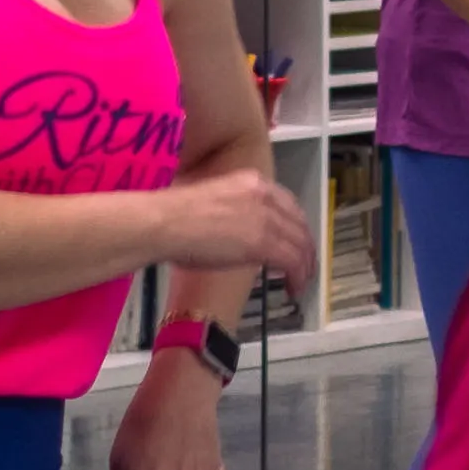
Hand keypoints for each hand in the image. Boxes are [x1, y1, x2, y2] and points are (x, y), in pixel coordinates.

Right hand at [156, 168, 316, 284]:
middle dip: (305, 247)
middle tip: (305, 266)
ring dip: (304, 266)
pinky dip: (298, 276)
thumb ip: (233, 212)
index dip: (296, 226)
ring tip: (301, 282)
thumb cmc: (173, 215)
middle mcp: (264, 195)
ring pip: (300, 244)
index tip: (295, 242)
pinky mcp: (263, 243)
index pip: (288, 204)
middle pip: (299, 224)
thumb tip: (238, 232)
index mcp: (251, 181)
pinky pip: (293, 261)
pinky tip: (293, 288)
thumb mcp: (213, 202)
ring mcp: (265, 218)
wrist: (163, 223)